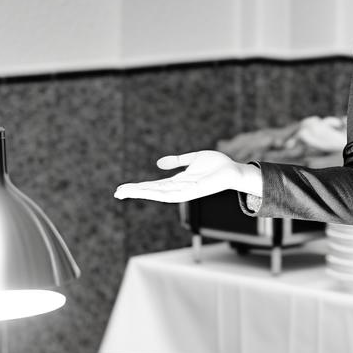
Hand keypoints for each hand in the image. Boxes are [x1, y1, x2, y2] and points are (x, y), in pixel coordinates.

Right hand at [113, 150, 258, 203]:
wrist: (235, 172)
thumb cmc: (217, 166)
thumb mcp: (192, 159)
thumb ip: (177, 161)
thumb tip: (158, 164)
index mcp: (177, 182)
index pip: (153, 186)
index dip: (138, 187)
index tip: (122, 188)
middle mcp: (179, 189)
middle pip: (152, 192)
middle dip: (135, 192)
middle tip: (117, 192)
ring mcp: (186, 192)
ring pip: (160, 194)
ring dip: (143, 193)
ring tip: (127, 191)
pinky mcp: (194, 191)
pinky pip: (174, 193)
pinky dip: (160, 192)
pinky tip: (149, 191)